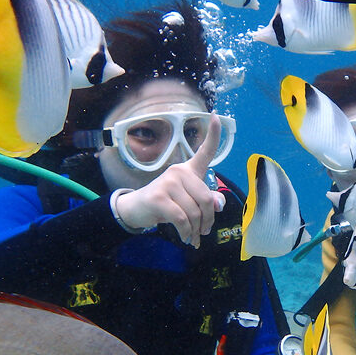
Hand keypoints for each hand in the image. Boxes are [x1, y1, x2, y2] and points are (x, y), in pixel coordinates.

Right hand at [113, 115, 225, 245]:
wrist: (136, 210)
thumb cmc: (167, 204)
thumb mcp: (188, 202)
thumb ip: (207, 201)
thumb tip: (219, 205)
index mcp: (188, 170)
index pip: (205, 151)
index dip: (213, 135)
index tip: (218, 117)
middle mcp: (179, 171)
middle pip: (206, 199)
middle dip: (208, 220)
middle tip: (204, 232)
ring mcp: (168, 183)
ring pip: (195, 212)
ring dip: (196, 230)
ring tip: (193, 237)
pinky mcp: (159, 198)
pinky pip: (182, 220)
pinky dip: (186, 233)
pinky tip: (185, 238)